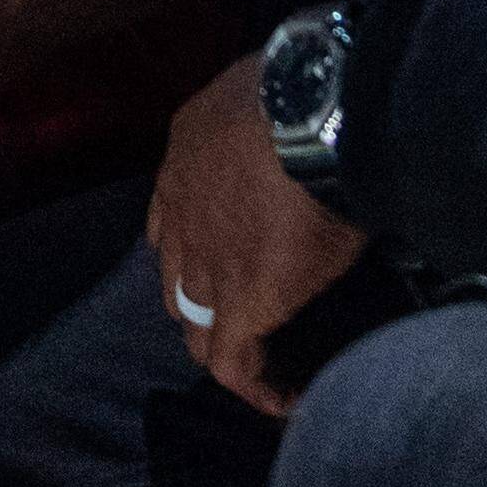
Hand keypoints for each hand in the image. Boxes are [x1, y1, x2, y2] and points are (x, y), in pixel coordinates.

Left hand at [147, 56, 365, 415]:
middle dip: (208, 296)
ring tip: (269, 361)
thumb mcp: (267, 86)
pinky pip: (235, 363)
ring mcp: (205, 260)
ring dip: (228, 341)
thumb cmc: (302, 86)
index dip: (200, 246)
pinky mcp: (241, 301)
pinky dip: (257, 387)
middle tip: (258, 308)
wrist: (311, 110)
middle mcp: (180, 213)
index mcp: (184, 159)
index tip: (236, 257)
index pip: (174, 221)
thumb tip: (309, 125)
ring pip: (198, 322)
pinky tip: (285, 400)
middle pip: (179, 275)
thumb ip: (270, 117)